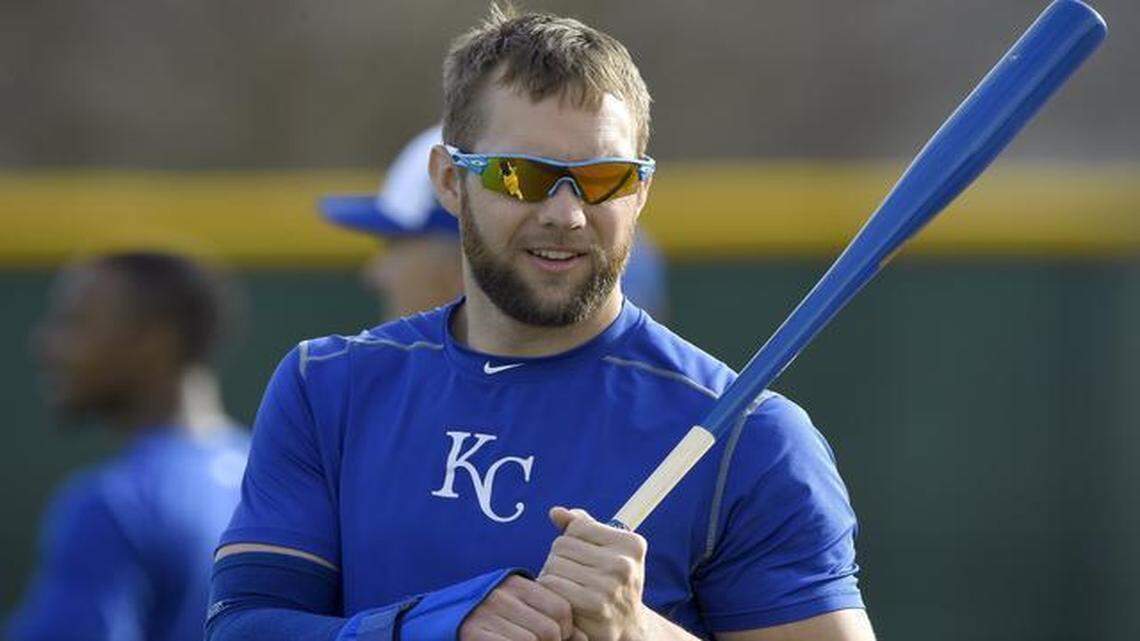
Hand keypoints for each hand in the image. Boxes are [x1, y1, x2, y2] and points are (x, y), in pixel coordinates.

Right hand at [459, 574, 583, 640]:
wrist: (433, 623)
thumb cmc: (484, 620)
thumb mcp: (512, 607)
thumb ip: (542, 614)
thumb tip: (582, 637)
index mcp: (516, 584)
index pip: (561, 608)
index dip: (567, 631)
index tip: (559, 639)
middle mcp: (502, 595)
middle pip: (550, 629)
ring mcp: (485, 615)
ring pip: (533, 640)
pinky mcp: (473, 633)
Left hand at [538, 507, 652, 640]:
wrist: (628, 627)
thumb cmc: (613, 582)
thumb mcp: (608, 550)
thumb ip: (583, 527)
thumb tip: (555, 512)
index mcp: (631, 544)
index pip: (578, 526)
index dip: (571, 540)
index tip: (580, 557)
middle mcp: (624, 564)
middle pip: (561, 545)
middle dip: (558, 559)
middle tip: (569, 575)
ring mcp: (610, 586)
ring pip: (553, 565)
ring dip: (550, 575)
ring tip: (565, 586)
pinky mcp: (594, 607)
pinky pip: (552, 586)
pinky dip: (550, 592)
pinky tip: (562, 599)